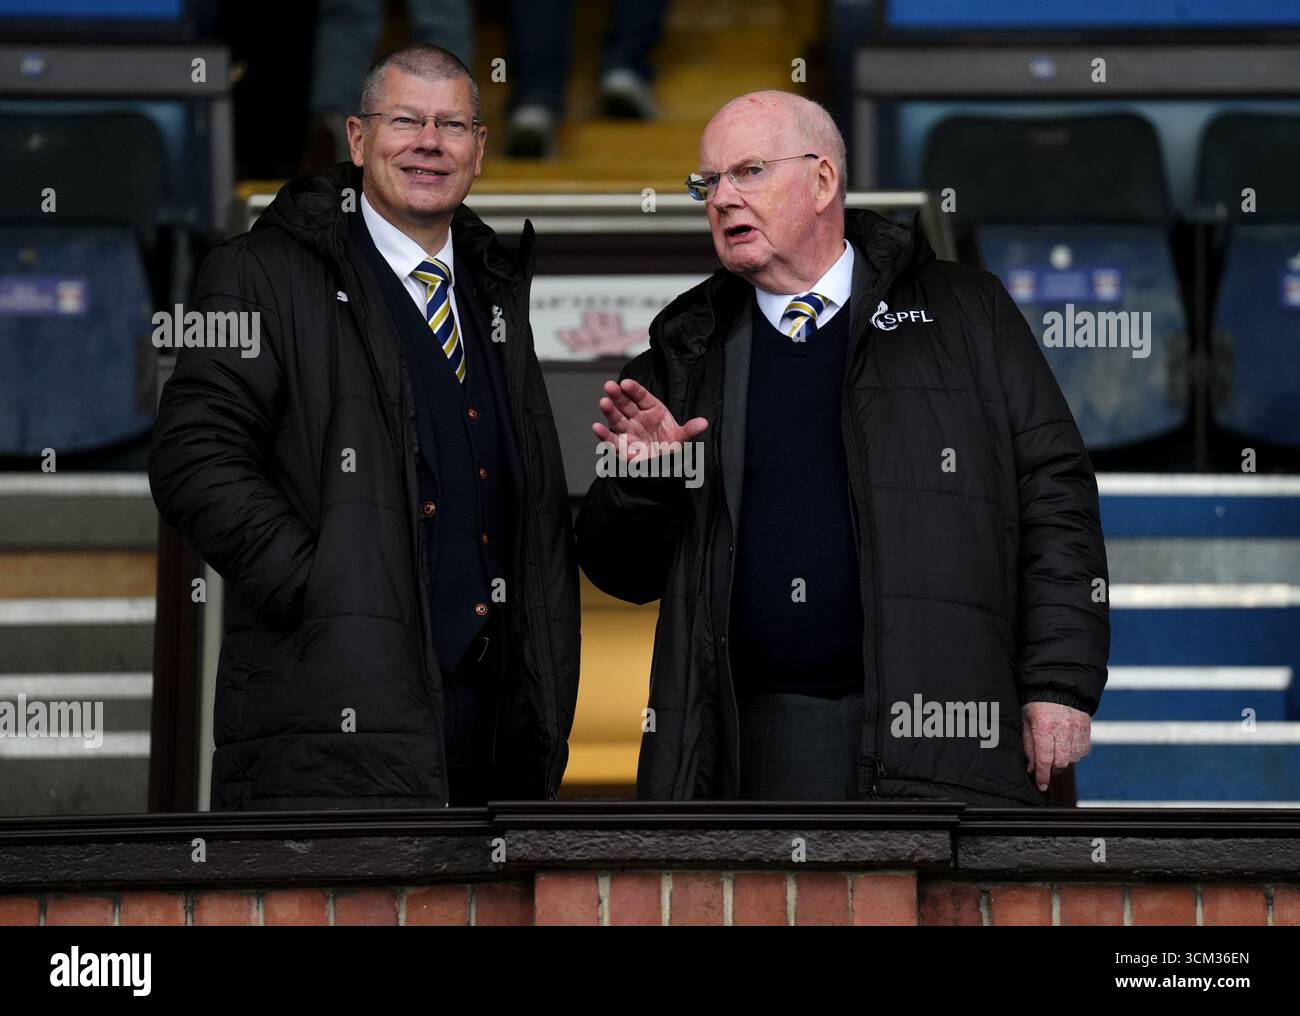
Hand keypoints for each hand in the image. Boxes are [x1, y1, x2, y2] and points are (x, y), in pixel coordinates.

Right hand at [592, 378, 707, 462]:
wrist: (663, 467)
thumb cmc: (670, 448)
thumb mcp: (681, 439)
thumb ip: (690, 431)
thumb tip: (704, 423)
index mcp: (652, 410)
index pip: (641, 396)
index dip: (633, 389)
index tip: (625, 383)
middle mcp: (637, 417)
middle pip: (626, 404)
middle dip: (617, 395)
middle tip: (609, 386)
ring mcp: (628, 431)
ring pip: (617, 418)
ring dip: (609, 410)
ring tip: (603, 402)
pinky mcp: (622, 446)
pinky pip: (612, 439)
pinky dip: (604, 435)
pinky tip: (597, 427)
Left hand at [1021, 701, 1090, 791]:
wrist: (1057, 687)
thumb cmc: (1036, 705)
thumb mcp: (1025, 722)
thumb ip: (1028, 745)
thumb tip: (1031, 769)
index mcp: (1043, 726)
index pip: (1044, 759)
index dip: (1043, 775)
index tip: (1041, 785)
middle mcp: (1062, 728)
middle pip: (1061, 761)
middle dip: (1053, 770)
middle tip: (1047, 770)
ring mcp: (1076, 728)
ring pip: (1073, 758)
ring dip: (1064, 762)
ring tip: (1056, 756)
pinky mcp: (1086, 728)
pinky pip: (1083, 750)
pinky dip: (1075, 754)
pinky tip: (1067, 749)